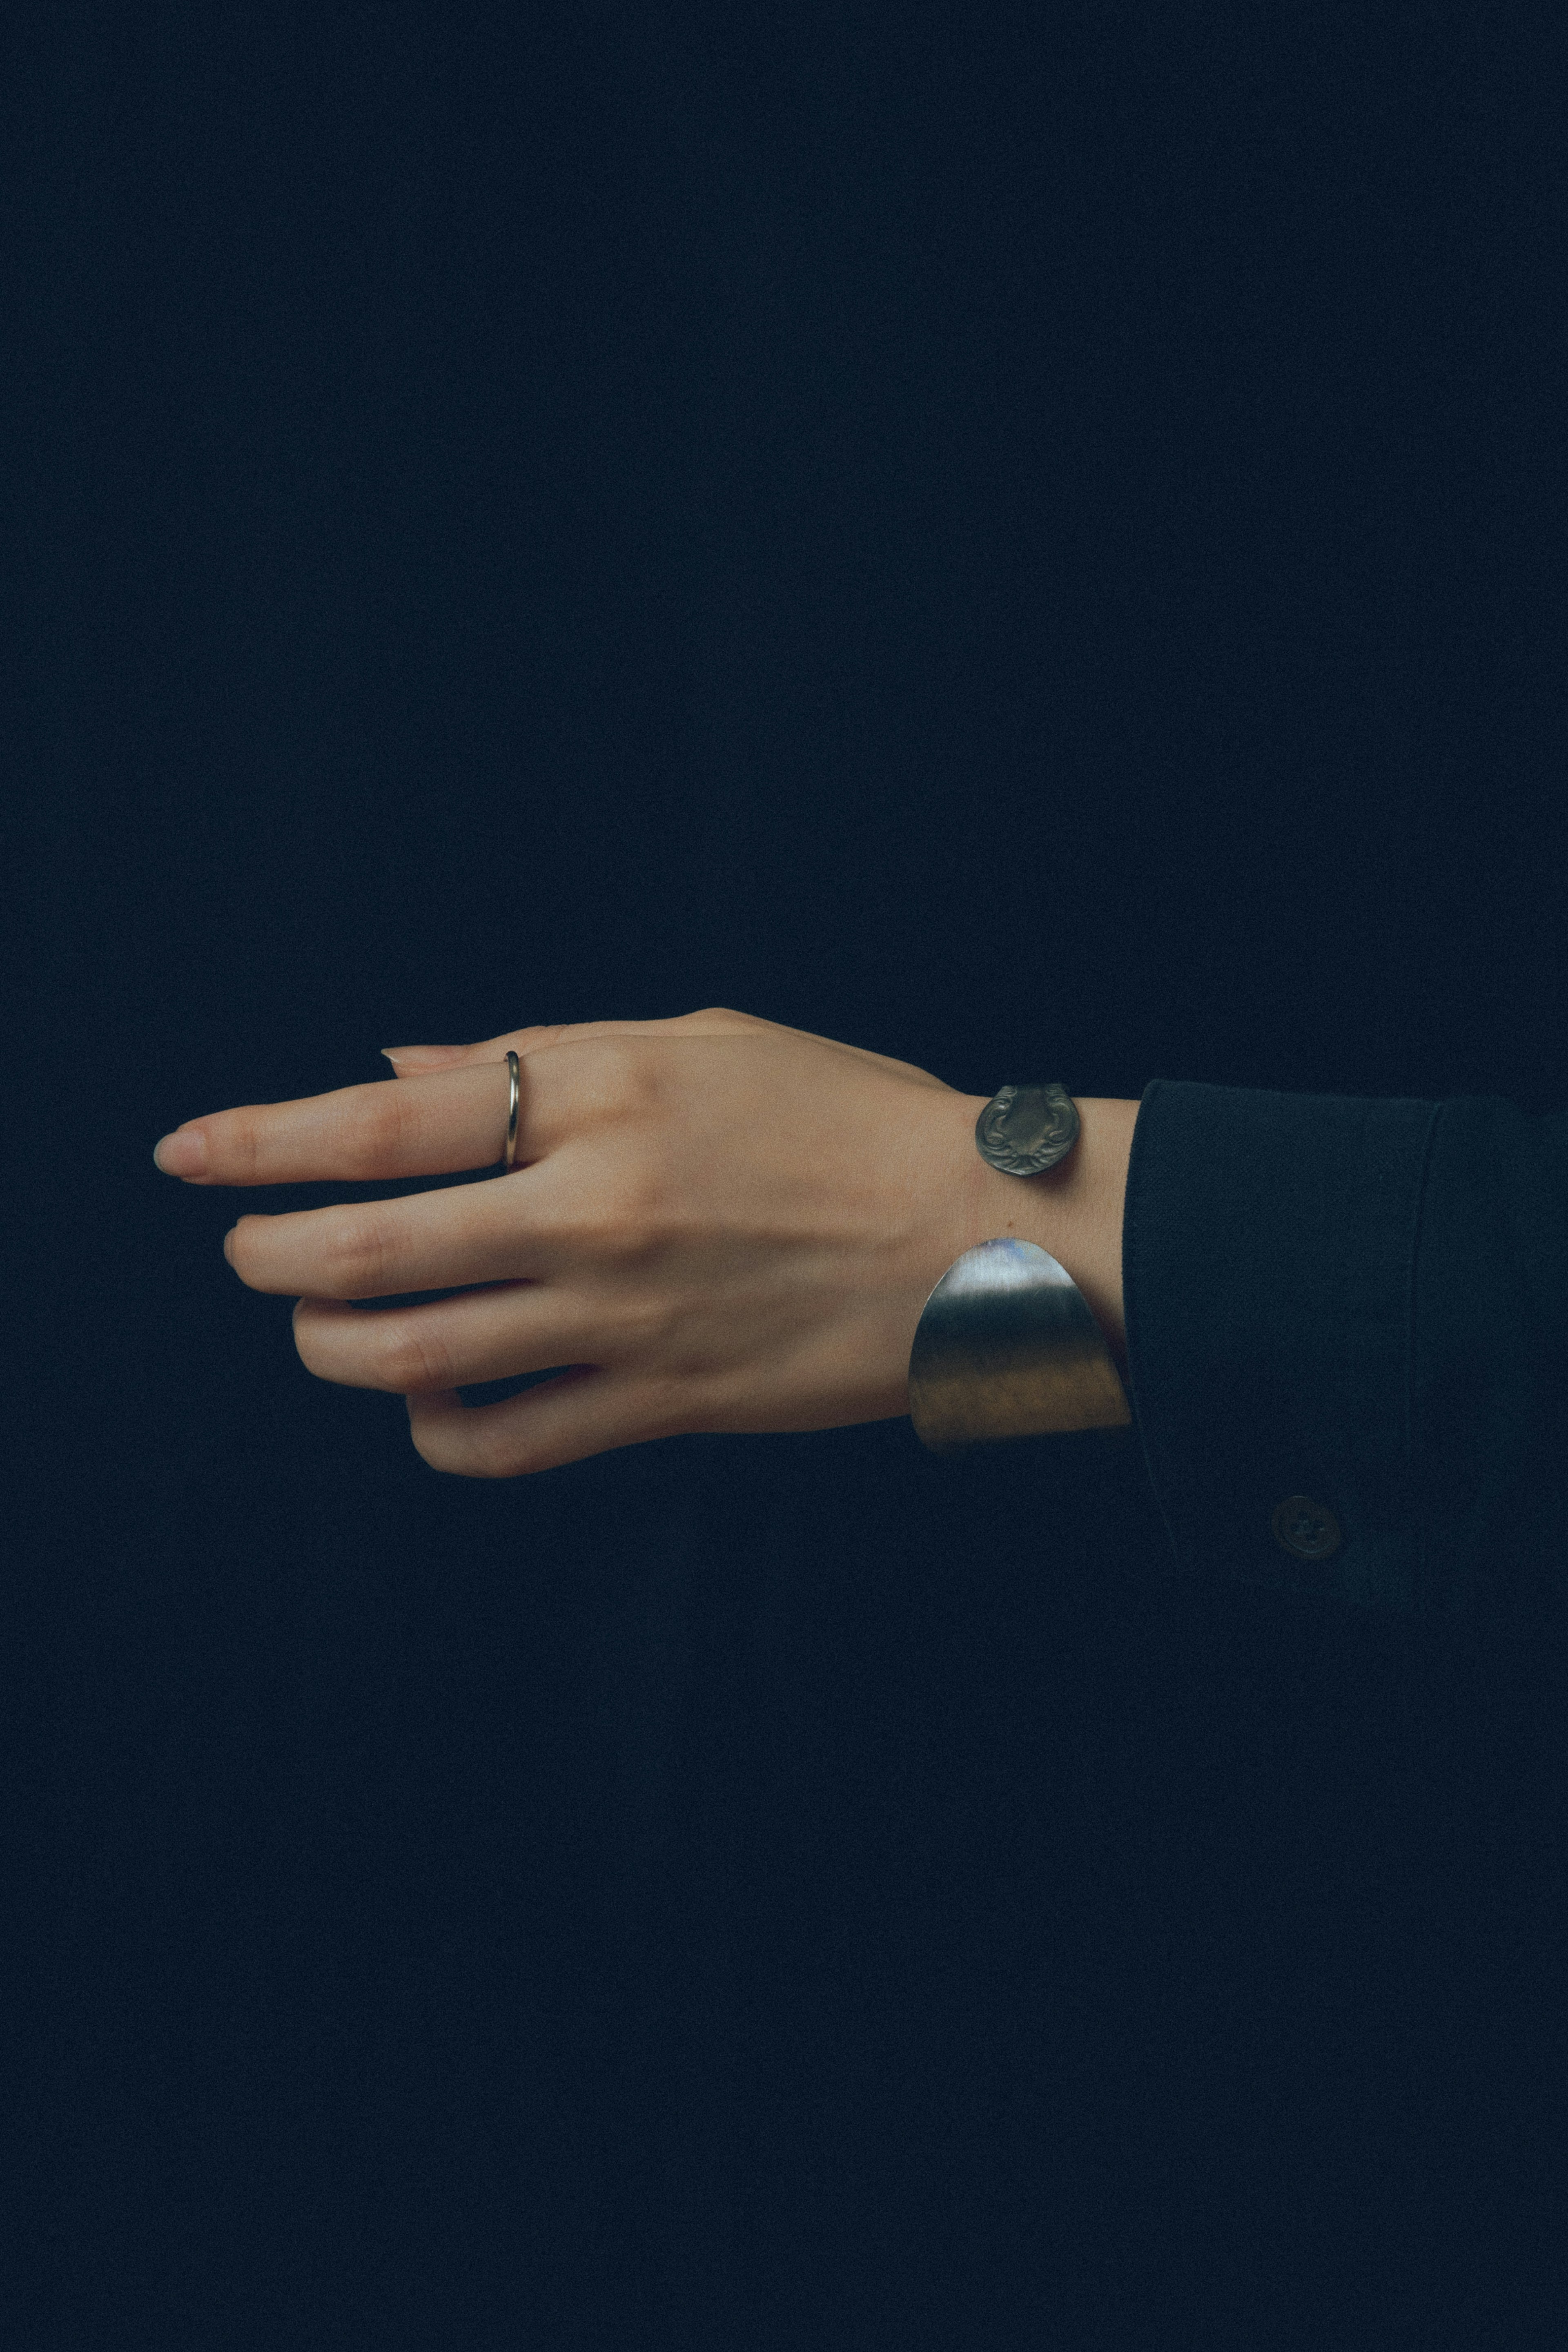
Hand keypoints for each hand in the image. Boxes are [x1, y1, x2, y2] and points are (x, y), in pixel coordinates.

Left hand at [153, 1007, 1132, 1477]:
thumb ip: (542, 1054)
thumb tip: (399, 1071)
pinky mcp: (664, 1404)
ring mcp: (625, 1317)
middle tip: (253, 1254)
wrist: (981, 1234)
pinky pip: (507, 1443)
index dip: (262, 1139)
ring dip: (334, 1346)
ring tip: (320, 1329)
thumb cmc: (848, 1117)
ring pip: (414, 1355)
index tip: (188, 1155)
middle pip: (368, 1249)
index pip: (382, 1123)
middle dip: (274, 1256)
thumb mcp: (701, 1041)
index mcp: (602, 1096)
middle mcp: (595, 1208)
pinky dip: (439, 1434)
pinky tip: (429, 1408)